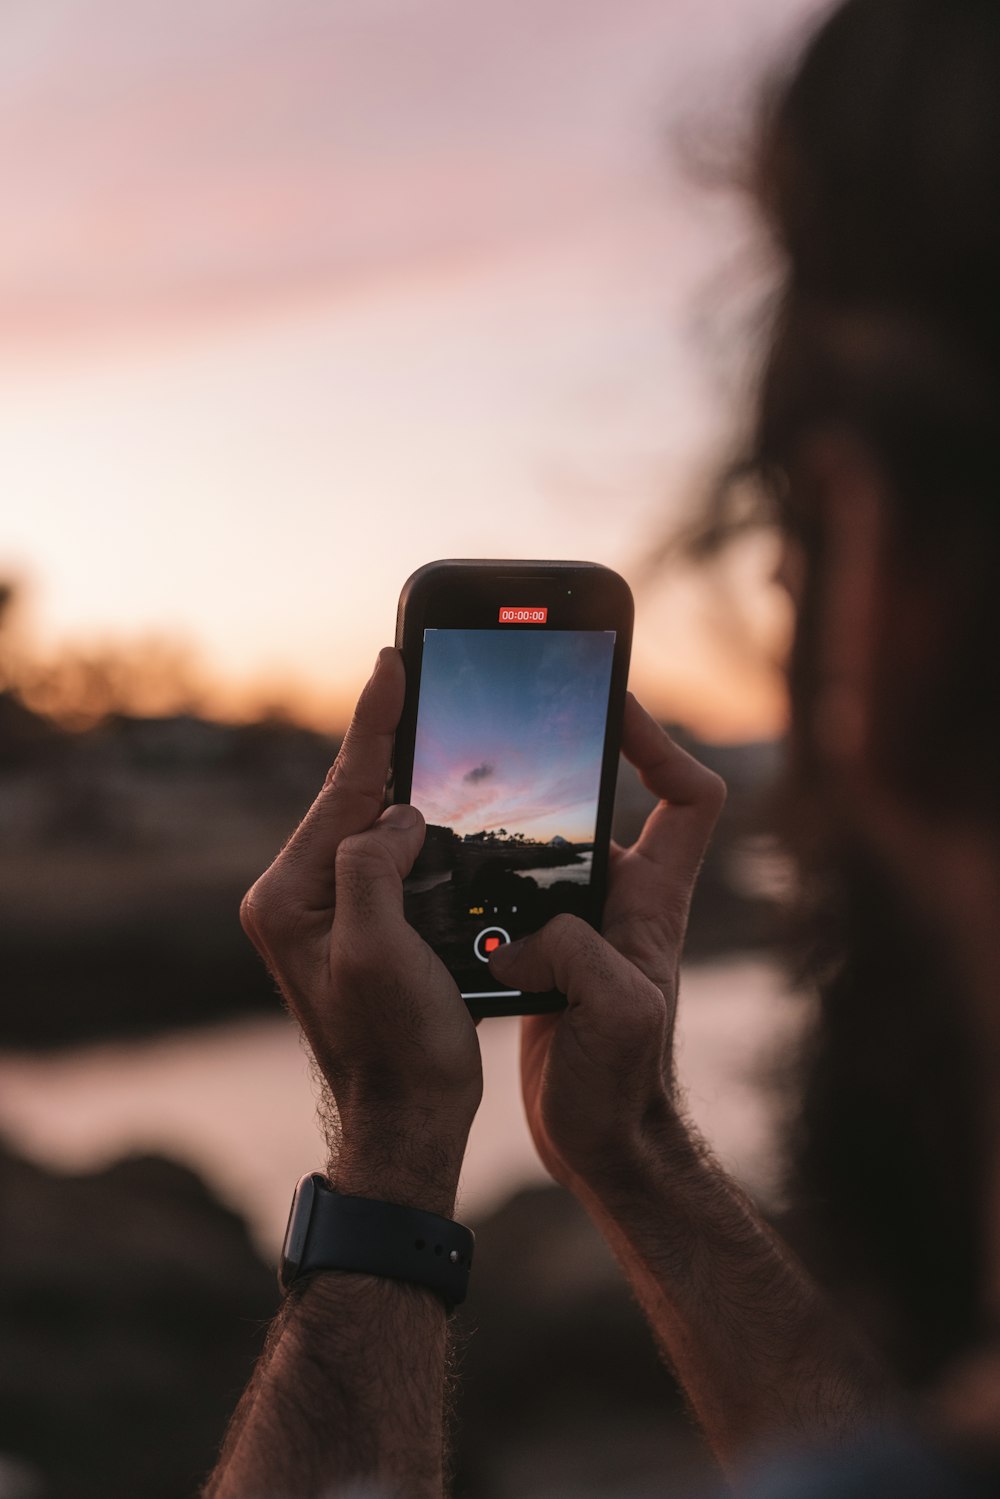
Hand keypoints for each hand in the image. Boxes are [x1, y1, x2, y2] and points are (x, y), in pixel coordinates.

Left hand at [240, 648, 481, 1214]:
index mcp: (288, 896)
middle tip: (415, 678)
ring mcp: (325, 916)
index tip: (392, 663)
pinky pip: (386, 862)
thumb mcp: (376, 950)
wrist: (407, 1122)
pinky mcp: (357, 932)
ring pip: (369, 828)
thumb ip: (372, 866)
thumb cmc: (396, 1049)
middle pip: (349, 801)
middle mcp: (296, 898)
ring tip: (430, 726)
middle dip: (387, 745)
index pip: (339, 791)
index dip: (373, 724)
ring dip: (403, 784)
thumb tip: (395, 816)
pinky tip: (439, 809)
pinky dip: (415, 831)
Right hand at [489, 693, 724, 1192]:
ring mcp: (584, 927)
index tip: (615, 708)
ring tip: (455, 795)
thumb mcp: (615, 1013)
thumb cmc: (624, 1086)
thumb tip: (522, 938)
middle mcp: (624, 902)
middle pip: (605, 806)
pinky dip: (478, 884)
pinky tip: (436, 881)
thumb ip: (578, 955)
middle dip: (559, 765)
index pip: (688, 796)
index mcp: (655, 900)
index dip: (661, 742)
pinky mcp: (546, 956)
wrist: (603, 1147)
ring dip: (507, 827)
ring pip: (548, 851)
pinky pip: (512, 898)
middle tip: (503, 733)